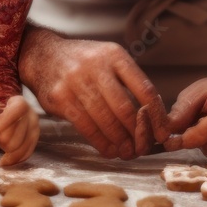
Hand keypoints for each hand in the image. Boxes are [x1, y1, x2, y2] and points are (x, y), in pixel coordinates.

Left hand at [0, 95, 39, 165]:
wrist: (10, 122)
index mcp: (19, 104)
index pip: (18, 109)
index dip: (7, 120)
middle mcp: (31, 115)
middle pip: (17, 132)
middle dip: (3, 140)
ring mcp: (36, 128)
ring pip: (21, 146)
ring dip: (7, 150)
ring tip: (1, 146)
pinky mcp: (36, 140)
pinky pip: (26, 154)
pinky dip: (14, 159)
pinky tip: (6, 159)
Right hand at [21, 31, 169, 158]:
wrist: (42, 55)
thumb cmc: (82, 62)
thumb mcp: (107, 59)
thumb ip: (127, 82)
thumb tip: (152, 116)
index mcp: (115, 55)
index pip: (144, 88)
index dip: (156, 115)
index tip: (163, 132)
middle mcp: (96, 65)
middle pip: (125, 107)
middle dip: (137, 132)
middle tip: (144, 147)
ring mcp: (76, 81)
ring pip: (106, 119)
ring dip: (120, 140)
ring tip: (127, 151)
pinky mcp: (60, 98)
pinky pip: (86, 126)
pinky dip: (101, 142)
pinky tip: (109, 149)